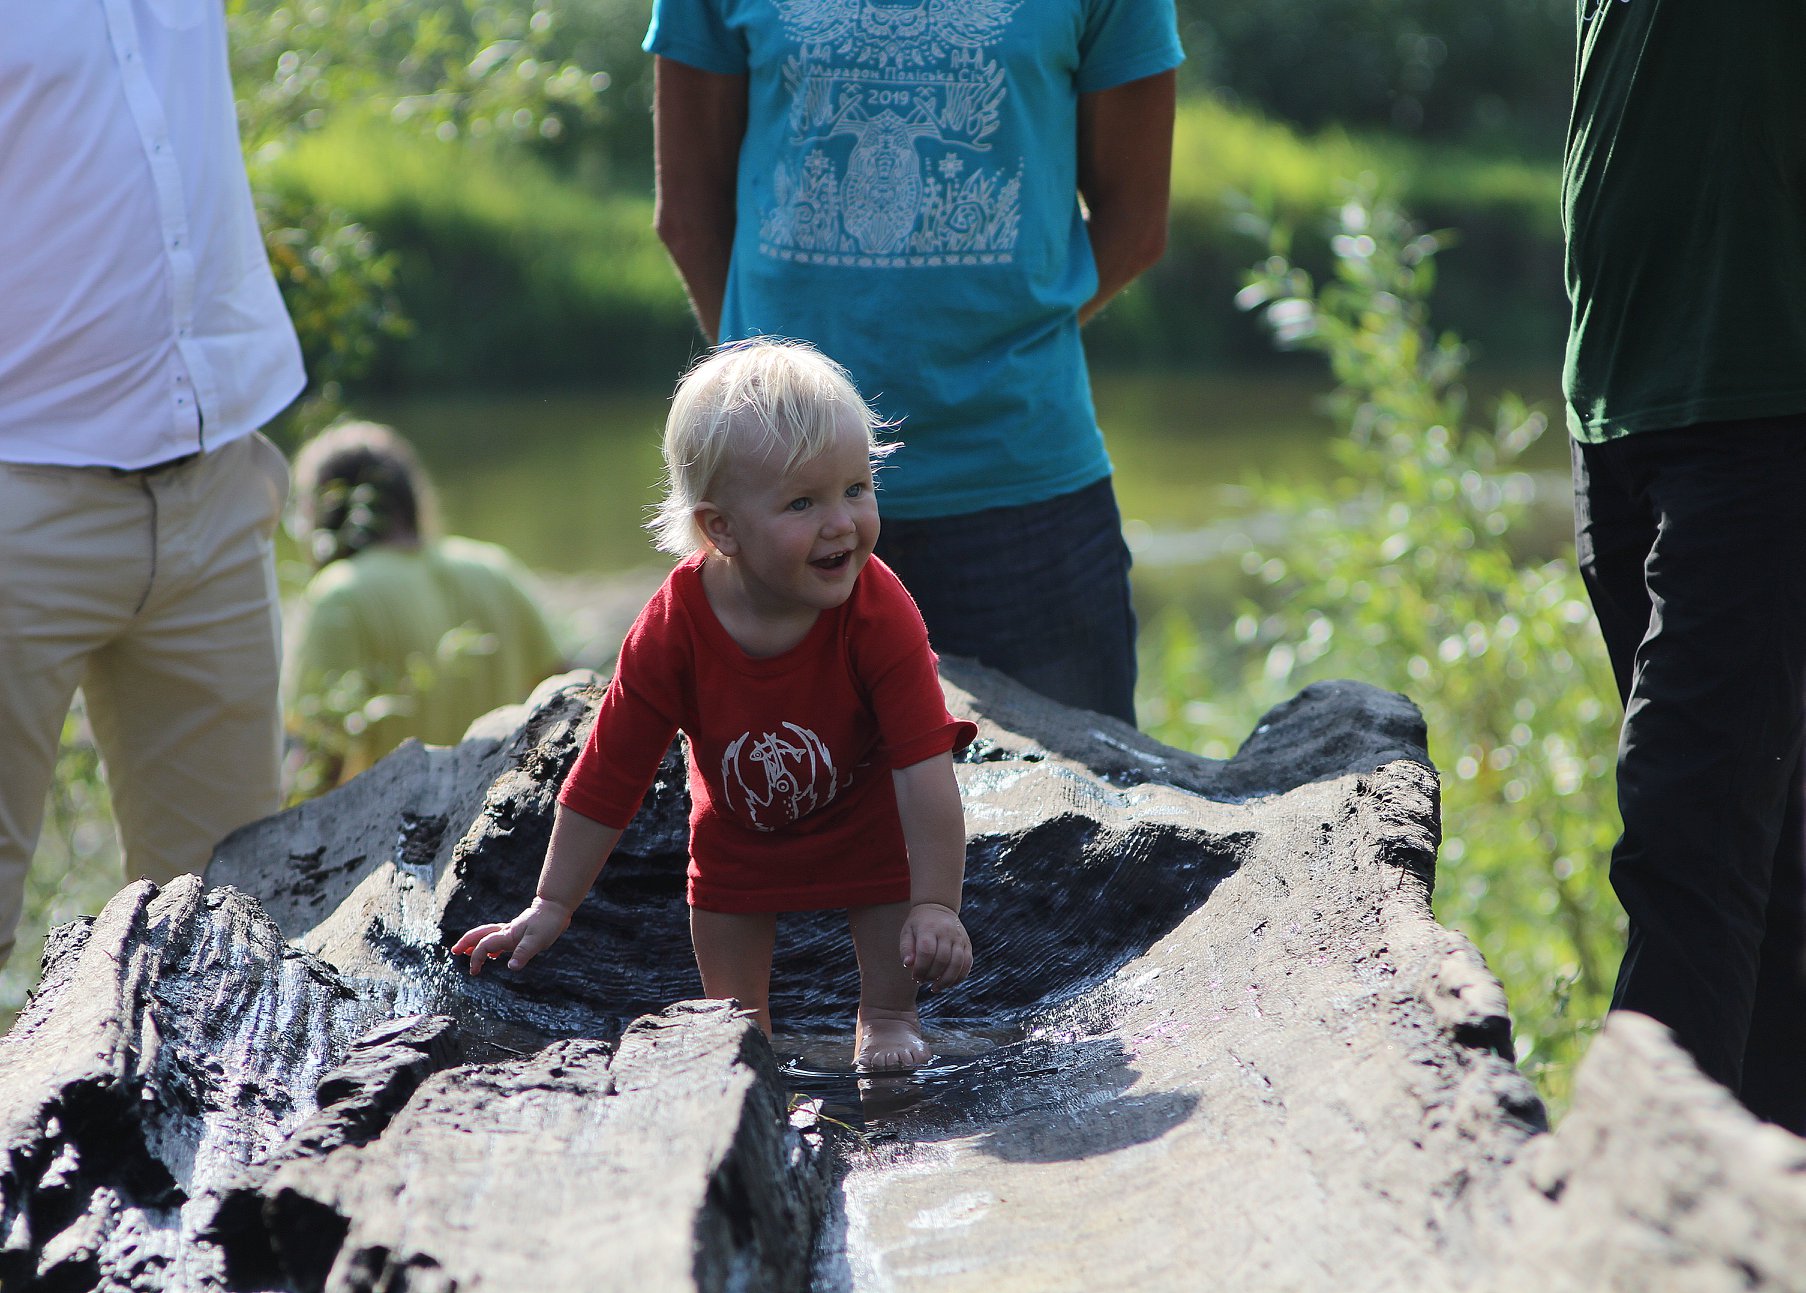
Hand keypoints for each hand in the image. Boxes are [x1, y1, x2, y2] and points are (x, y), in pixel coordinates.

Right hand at [450, 897, 573, 974]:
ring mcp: (510, 931)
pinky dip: (490, 946)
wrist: (555, 908)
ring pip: (487, 936)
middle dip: (466, 942)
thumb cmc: (547, 923)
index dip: (477, 958)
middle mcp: (506, 932)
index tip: (474, 972)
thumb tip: (511, 967)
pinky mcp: (517, 932)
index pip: (485, 945)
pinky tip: (492, 955)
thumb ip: (523, 953)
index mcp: (507, 935)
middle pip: (480, 935)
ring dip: (475, 943)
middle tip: (455, 951)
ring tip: (466, 952)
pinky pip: (498, 939)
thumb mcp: (538, 940)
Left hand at [900, 902, 970, 990]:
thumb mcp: (907, 932)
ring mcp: (959, 938)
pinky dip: (959, 977)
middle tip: (923, 981)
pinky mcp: (967, 944)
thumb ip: (906, 949)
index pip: (927, 952)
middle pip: (942, 960)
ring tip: (936, 988)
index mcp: (929, 928)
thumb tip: (908, 965)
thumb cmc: (919, 924)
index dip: (920, 969)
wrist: (938, 907)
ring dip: (946, 980)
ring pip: (957, 964)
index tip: (915, 977)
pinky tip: (949, 984)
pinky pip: (967, 964)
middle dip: (932, 976)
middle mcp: (946, 932)